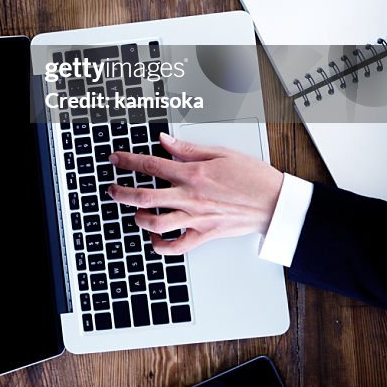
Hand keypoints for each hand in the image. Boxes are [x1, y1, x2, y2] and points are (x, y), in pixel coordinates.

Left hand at [107, 133, 282, 254]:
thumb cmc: (252, 176)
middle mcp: (190, 198)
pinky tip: (154, 239)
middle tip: (112, 189)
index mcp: (192, 174)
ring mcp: (196, 219)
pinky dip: (161, 246)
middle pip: (145, 197)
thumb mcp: (219, 152)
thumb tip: (163, 140)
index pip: (150, 166)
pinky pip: (178, 247)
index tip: (115, 159)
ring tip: (134, 212)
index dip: (127, 162)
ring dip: (138, 218)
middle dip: (122, 193)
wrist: (275, 202)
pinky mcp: (205, 235)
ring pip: (156, 224)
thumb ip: (187, 147)